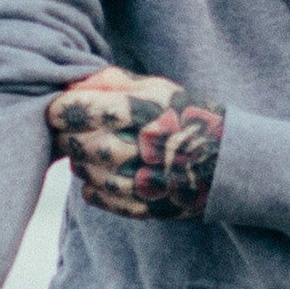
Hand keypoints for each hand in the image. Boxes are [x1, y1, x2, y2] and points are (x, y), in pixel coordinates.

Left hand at [48, 66, 225, 219]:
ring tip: (98, 149)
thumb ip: (113, 81)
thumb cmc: (186, 117)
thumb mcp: (157, 88)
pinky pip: (95, 196)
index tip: (62, 109)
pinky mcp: (140, 206)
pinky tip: (107, 172)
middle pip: (74, 142)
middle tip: (76, 129)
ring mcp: (138, 181)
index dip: (61, 109)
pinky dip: (93, 185)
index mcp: (139, 111)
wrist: (228, 163)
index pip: (77, 110)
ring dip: (81, 159)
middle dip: (67, 135)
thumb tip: (72, 85)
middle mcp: (136, 147)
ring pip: (82, 170)